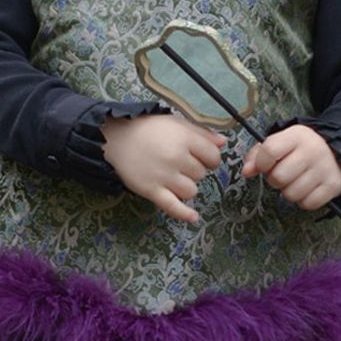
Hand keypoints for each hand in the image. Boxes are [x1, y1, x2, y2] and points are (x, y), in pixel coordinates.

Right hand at [102, 113, 224, 223]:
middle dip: (194, 171)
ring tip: (174, 177)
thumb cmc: (149, 129)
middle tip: (179, 163)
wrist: (116, 138)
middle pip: (201, 174)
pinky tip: (194, 217)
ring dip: (187, 187)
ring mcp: (164, 176)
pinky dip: (184, 214)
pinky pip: (173, 206)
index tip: (202, 157)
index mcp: (185, 139)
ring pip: (191, 191)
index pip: (213, 156)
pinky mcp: (151, 190)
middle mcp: (176, 158)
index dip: (211, 158)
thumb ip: (202, 133)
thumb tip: (224, 143)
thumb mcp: (177, 123)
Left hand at [242, 124, 340, 211]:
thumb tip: (246, 171)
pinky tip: (308, 188)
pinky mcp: (333, 186)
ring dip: (289, 192)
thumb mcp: (282, 142)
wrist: (338, 150)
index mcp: (297, 136)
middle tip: (283, 174)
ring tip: (296, 181)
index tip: (265, 166)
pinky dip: (304, 200)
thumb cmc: (302, 148)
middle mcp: (312, 151)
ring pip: (291, 194)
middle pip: (278, 177)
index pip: (270, 150)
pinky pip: (307, 204)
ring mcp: (324, 169)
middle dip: (275, 180)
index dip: (262, 163)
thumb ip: (259, 154)